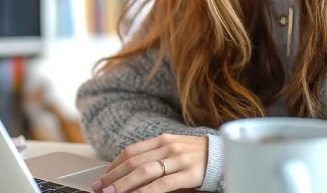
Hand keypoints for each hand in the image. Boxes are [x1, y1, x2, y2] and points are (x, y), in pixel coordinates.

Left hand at [91, 134, 207, 192]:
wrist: (227, 156)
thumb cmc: (198, 156)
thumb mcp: (175, 151)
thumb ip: (156, 157)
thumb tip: (130, 173)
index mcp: (163, 139)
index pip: (131, 152)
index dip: (114, 165)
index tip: (103, 177)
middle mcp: (168, 147)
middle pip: (134, 162)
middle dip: (113, 177)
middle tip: (99, 188)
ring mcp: (178, 159)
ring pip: (144, 172)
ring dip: (123, 185)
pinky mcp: (188, 173)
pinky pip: (162, 184)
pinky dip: (145, 192)